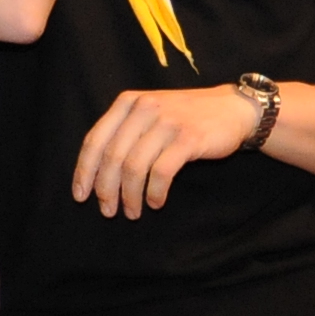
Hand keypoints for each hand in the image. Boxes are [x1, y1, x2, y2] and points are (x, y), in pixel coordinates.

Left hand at [69, 84, 257, 216]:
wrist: (233, 109)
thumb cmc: (186, 117)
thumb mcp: (150, 113)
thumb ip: (125, 132)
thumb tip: (97, 173)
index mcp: (127, 102)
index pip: (95, 139)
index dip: (84, 171)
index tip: (81, 196)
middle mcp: (144, 108)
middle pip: (112, 156)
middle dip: (106, 189)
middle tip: (108, 211)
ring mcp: (166, 122)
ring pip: (135, 166)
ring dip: (130, 196)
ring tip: (132, 213)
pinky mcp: (188, 138)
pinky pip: (161, 172)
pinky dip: (154, 192)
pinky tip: (155, 202)